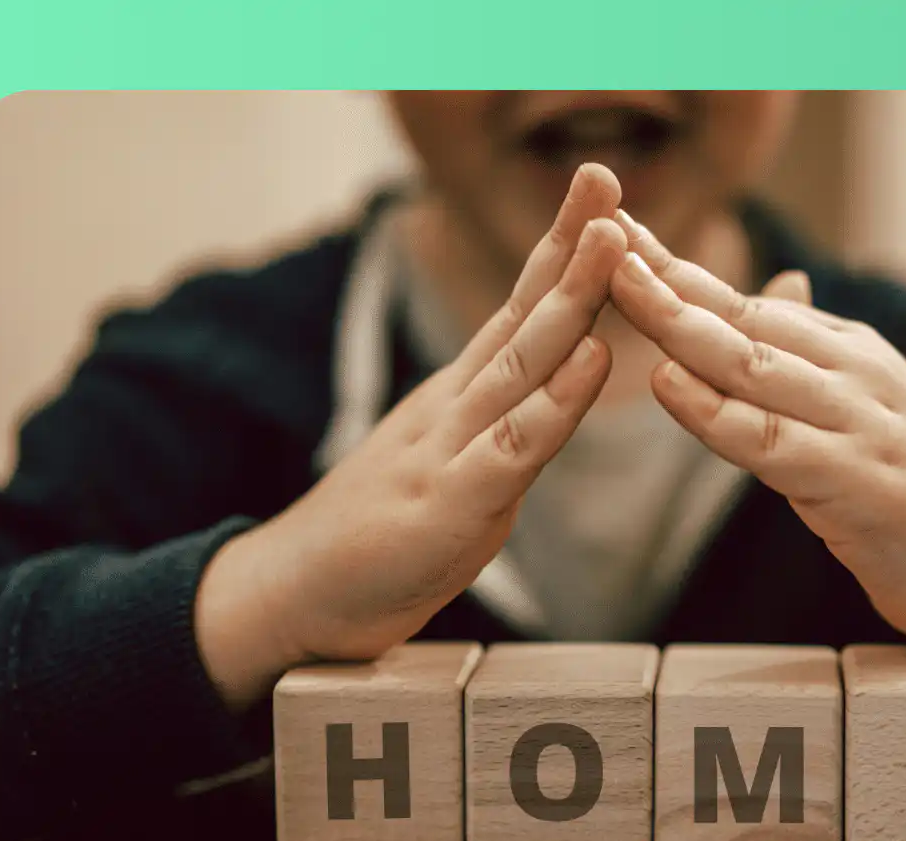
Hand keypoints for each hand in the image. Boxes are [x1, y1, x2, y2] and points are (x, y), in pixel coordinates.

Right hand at [195, 165, 628, 708]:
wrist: (292, 598)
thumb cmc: (376, 544)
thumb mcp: (449, 470)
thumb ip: (496, 430)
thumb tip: (546, 398)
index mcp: (459, 400)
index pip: (518, 313)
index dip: (559, 253)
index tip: (600, 196)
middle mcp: (456, 409)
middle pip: (523, 316)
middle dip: (571, 245)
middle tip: (604, 178)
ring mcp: (451, 450)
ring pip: (522, 364)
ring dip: (571, 299)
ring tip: (612, 240)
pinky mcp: (452, 505)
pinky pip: (514, 447)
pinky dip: (557, 402)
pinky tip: (591, 361)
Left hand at [609, 211, 905, 709]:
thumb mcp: (863, 409)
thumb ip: (813, 354)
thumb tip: (781, 288)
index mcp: (852, 351)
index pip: (748, 299)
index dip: (678, 267)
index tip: (615, 229)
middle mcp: (857, 373)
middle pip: (744, 317)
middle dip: (666, 278)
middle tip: (600, 235)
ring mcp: (860, 423)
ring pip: (751, 365)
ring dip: (680, 325)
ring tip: (619, 287)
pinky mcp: (856, 481)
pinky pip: (769, 440)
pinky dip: (715, 412)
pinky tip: (670, 384)